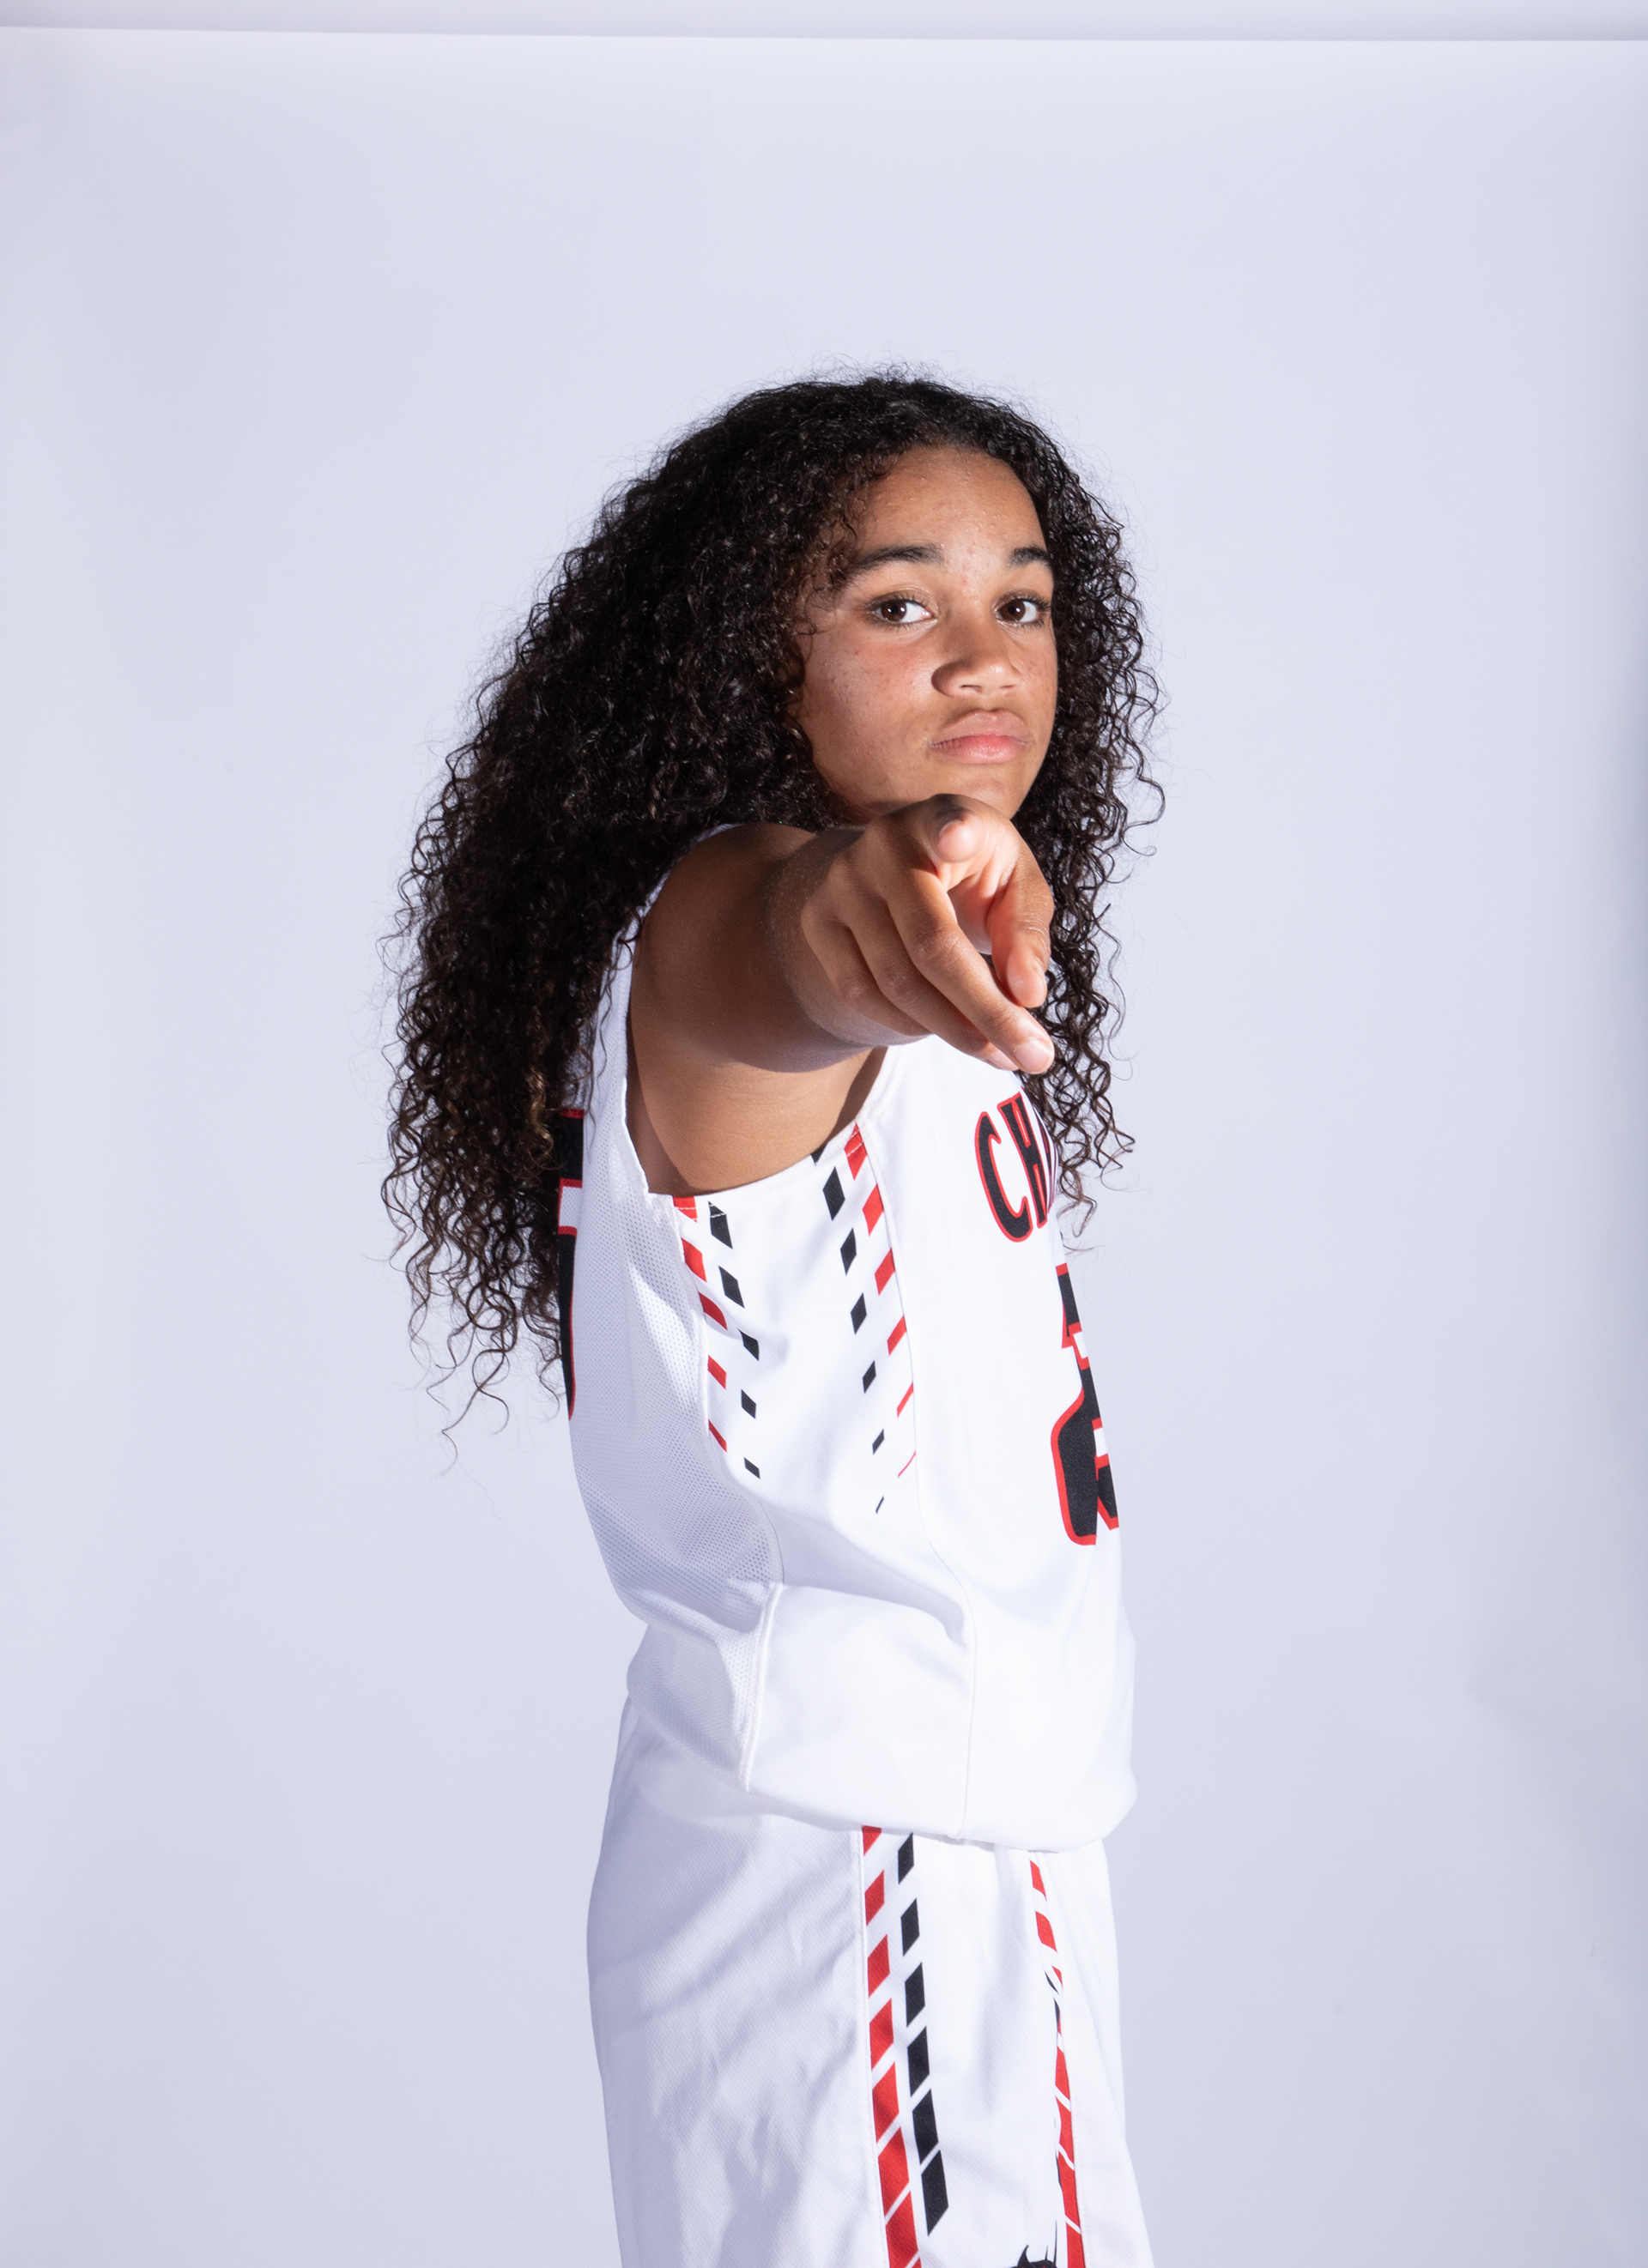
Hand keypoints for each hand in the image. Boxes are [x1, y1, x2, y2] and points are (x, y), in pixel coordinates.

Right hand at [769, 796, 1054, 1074]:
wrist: (890, 868)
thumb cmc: (972, 875)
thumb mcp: (1013, 885)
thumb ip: (1026, 931)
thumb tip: (1027, 995)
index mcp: (942, 820)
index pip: (945, 822)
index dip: (952, 830)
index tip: (958, 835)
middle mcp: (882, 846)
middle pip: (932, 944)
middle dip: (987, 1010)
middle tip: (1035, 1058)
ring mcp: (841, 886)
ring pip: (897, 982)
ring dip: (956, 1031)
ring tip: (1003, 1053)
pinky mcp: (816, 923)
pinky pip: (863, 995)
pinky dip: (912, 1026)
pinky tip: (952, 1034)